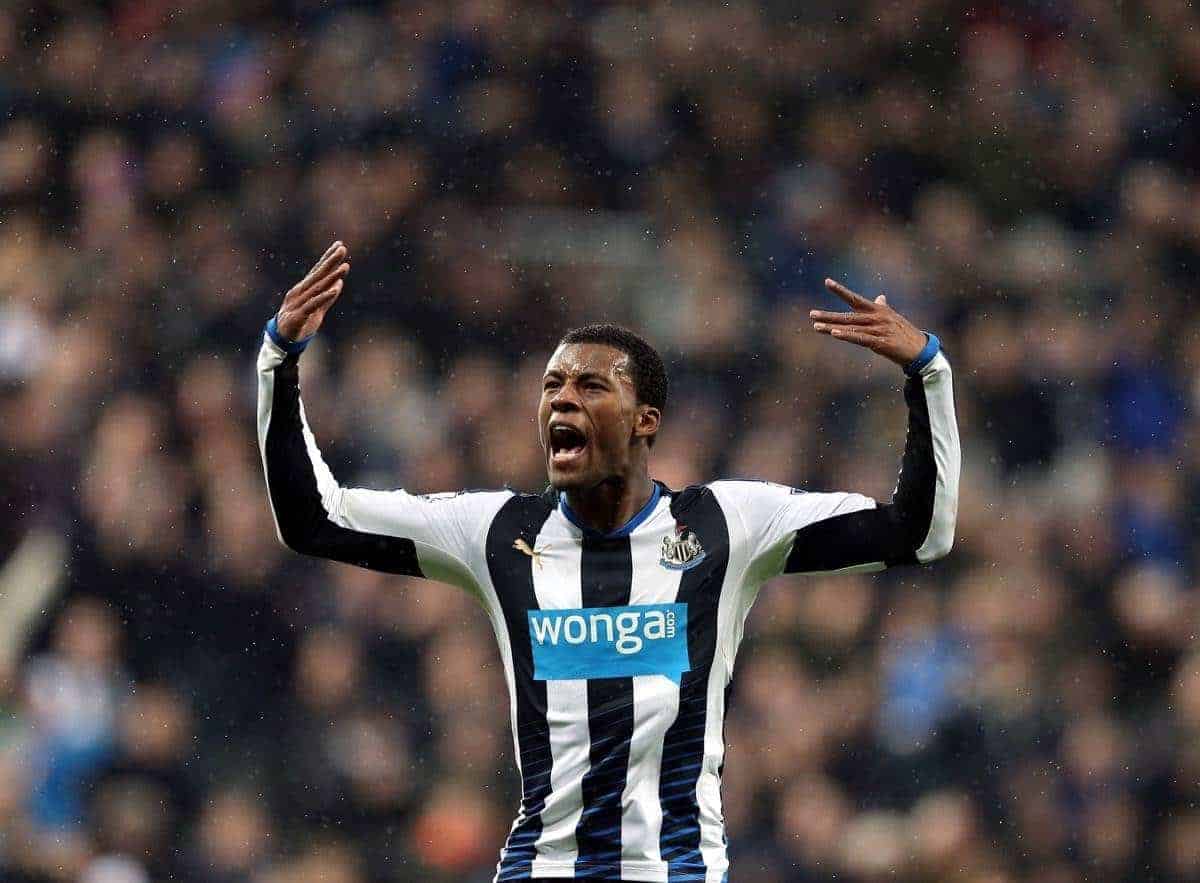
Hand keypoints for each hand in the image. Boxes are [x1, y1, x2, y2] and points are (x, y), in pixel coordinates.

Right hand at [274, 241, 349, 340]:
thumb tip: (339, 283)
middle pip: (318, 275)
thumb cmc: (300, 323)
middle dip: (330, 261)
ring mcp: (298, 303)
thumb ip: (327, 298)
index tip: (339, 245)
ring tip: (344, 267)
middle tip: (342, 249)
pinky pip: (313, 305)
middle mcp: (300, 293)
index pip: (318, 271)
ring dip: (331, 277)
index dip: (328, 258)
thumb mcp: (317, 310)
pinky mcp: (298, 316)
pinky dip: (324, 297)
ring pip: (317, 288)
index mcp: (304, 290)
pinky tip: (334, 290)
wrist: (282, 342)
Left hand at [809, 278, 926, 367]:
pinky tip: (835, 334)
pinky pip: (860, 338)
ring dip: (832, 327)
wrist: (920, 349)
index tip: (827, 281)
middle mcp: (876, 317)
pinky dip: (847, 335)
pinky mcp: (881, 342)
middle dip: (828, 315)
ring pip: (851, 327)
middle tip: (811, 314)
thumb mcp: (893, 317)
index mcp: (878, 309)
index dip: (841, 290)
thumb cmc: (904, 333)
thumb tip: (880, 296)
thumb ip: (883, 307)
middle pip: (848, 315)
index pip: (855, 298)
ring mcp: (878, 329)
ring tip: (816, 327)